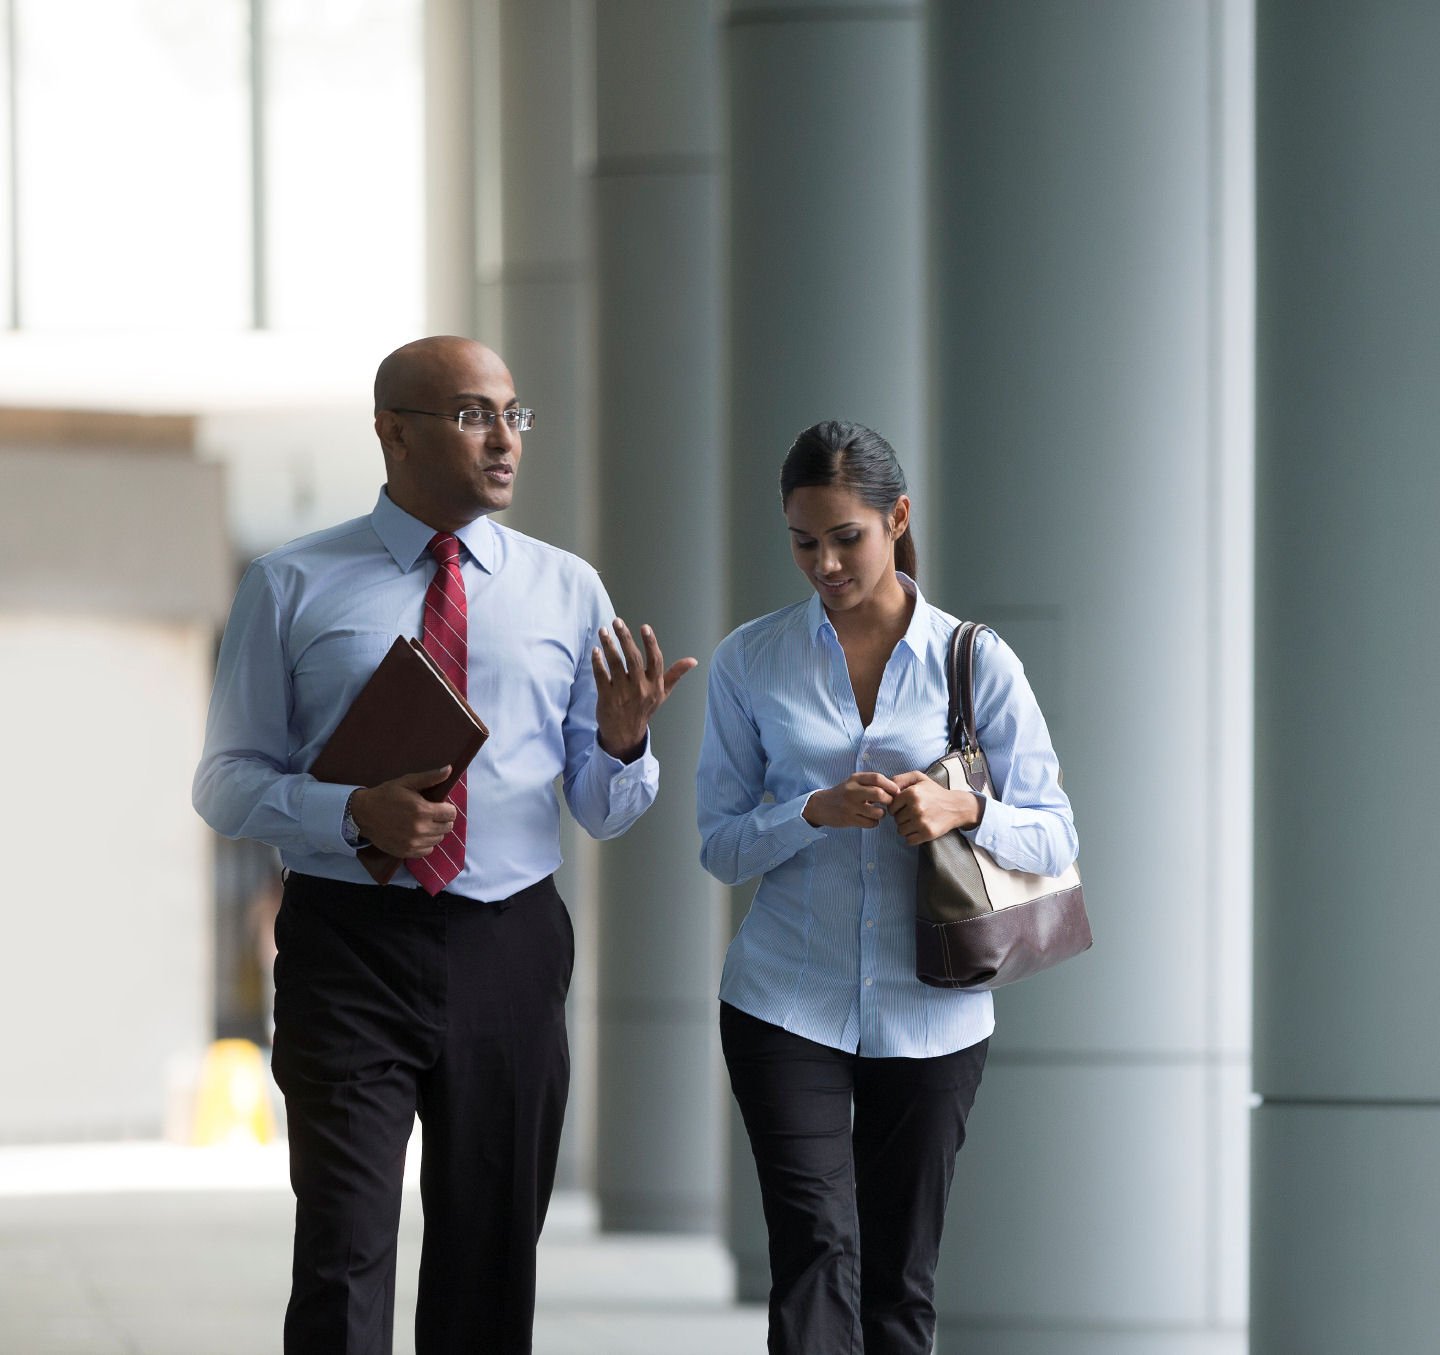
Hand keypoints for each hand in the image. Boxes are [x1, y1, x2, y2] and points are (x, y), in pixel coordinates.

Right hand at [350, 766, 458, 857]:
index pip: (451, 814)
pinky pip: (427, 851)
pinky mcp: (406, 852)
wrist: (363, 813)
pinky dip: (426, 843)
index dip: (447, 808)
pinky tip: (418, 834)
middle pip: (447, 827)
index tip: (440, 806)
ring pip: (438, 839)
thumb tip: (449, 769)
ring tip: (424, 823)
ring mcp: (413, 842)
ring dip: (435, 831)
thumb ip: (430, 777)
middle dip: (443, 819)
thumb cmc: (386, 795)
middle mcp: (420, 829)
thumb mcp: (407, 782)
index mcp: (422, 810)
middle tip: (431, 814)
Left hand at [593, 619, 697, 761]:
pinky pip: (601, 676)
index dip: (650, 643)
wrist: (625, 735)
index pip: (655, 660)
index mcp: (654, 685)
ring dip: (609, 645)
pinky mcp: (606, 697)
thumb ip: (675, 675)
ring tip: (603, 631)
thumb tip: (693, 661)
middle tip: (617, 621)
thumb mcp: (662, 694)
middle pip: (633, 659)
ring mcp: (622, 693)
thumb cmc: (643, 709)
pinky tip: (596, 650)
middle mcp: (640, 688)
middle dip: (625, 638)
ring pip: (615, 664)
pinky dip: (598, 662)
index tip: (644, 627)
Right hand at [802, 772, 901, 828]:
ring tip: (878, 812)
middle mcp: (852, 791)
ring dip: (882, 814)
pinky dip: (874, 822)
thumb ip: (871, 782)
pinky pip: (871, 823)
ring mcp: (850, 806)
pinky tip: (870, 819)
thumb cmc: (844, 793)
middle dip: (889, 800)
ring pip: (877, 812)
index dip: (891, 785)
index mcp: (855, 779)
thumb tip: (895, 788)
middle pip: (879, 794)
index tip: (896, 792)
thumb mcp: (854, 782)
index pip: (877, 778)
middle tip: (889, 803)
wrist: (821, 805)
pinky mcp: (848, 819)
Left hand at [888, 769, 982, 844]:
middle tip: (914, 813)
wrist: (956, 806)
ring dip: (906, 828)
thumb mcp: (918, 778)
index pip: (891, 807)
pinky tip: (919, 829)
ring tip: (917, 821)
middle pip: (896, 819)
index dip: (897, 807)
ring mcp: (922, 821)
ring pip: (901, 830)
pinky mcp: (928, 833)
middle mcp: (916, 807)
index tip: (906, 806)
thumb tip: (885, 787)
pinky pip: (909, 840)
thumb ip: (899, 779)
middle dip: (902, 817)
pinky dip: (912, 837)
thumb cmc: (934, 792)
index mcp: (911, 793)